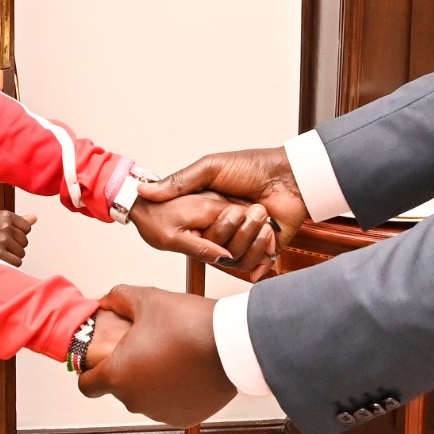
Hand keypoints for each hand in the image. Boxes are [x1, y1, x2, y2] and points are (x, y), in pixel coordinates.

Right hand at [0, 210, 35, 265]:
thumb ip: (18, 221)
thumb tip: (35, 218)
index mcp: (5, 215)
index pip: (27, 227)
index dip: (18, 234)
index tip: (6, 234)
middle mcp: (4, 226)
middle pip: (25, 241)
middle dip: (15, 246)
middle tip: (0, 244)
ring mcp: (2, 240)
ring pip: (21, 253)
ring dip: (12, 255)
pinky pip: (17, 262)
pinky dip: (10, 263)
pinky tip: (0, 259)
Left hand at [78, 284, 235, 426]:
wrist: (234, 345)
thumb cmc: (189, 324)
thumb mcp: (148, 300)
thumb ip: (119, 298)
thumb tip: (107, 299)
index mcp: (119, 375)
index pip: (87, 385)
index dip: (89, 371)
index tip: (99, 360)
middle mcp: (136, 401)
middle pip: (119, 388)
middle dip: (127, 368)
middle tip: (145, 345)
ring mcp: (161, 413)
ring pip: (145, 397)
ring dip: (151, 380)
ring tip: (171, 354)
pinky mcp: (185, 417)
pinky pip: (169, 404)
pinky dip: (173, 391)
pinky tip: (186, 369)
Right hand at [137, 147, 307, 277]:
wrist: (290, 176)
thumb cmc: (253, 166)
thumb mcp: (210, 168)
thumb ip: (179, 183)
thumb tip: (143, 192)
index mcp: (210, 212)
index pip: (194, 234)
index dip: (196, 231)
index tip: (199, 223)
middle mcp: (226, 228)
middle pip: (213, 248)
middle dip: (228, 228)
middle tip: (241, 208)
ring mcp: (244, 240)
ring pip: (234, 258)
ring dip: (249, 237)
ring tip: (261, 214)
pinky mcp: (262, 251)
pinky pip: (253, 267)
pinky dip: (261, 251)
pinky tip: (268, 231)